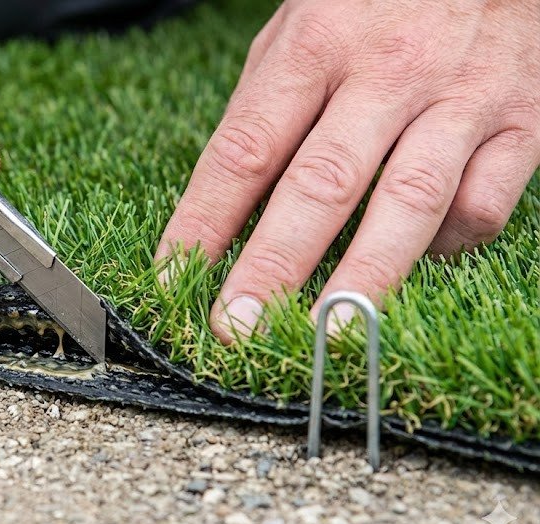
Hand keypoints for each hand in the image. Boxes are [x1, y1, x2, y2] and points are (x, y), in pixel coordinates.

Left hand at [156, 0, 539, 341]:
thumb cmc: (379, 0)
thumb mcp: (302, 26)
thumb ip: (266, 104)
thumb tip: (226, 198)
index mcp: (315, 46)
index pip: (244, 150)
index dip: (204, 223)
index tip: (174, 280)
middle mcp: (387, 73)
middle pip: (320, 185)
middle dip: (273, 266)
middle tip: (238, 327)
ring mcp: (458, 100)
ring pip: (407, 203)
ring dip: (362, 278)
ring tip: (326, 335)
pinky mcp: (521, 125)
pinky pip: (479, 205)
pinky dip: (445, 246)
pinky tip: (415, 260)